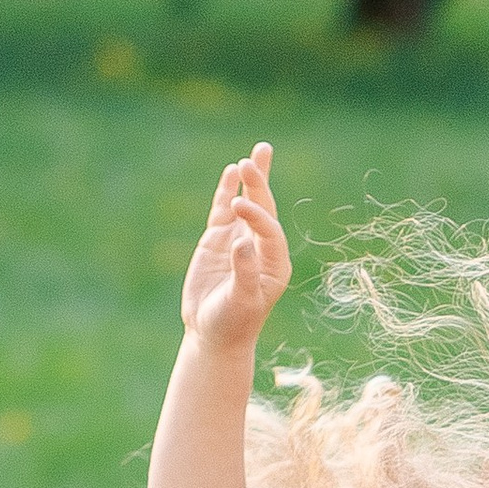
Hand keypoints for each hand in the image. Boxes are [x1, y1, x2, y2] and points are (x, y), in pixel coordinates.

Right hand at [180, 144, 290, 351]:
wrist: (214, 334)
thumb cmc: (233, 323)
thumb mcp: (241, 301)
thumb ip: (243, 272)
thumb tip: (241, 242)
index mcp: (275, 263)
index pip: (270, 230)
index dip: (258, 215)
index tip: (240, 206)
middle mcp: (261, 247)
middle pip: (264, 208)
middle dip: (260, 184)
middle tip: (255, 157)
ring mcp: (239, 240)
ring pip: (247, 204)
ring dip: (252, 180)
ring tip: (256, 153)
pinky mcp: (218, 240)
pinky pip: (224, 210)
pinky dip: (228, 191)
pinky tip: (232, 172)